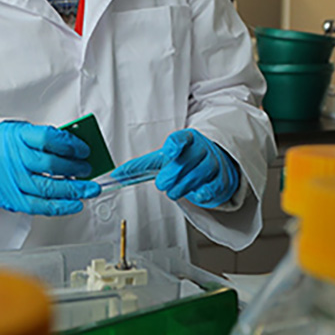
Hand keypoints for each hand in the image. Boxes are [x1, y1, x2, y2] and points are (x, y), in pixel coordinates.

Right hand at [0, 121, 100, 214]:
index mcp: (17, 137)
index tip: (83, 149)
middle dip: (76, 168)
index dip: (71, 144)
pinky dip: (61, 207)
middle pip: (51, 165)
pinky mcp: (13, 199)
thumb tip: (73, 146)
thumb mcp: (17, 132)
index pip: (49, 138)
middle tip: (88, 169)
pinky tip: (75, 204)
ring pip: (49, 188)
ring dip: (74, 190)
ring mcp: (14, 181)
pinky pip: (40, 206)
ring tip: (89, 189)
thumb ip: (42, 138)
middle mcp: (15, 159)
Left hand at [112, 130, 239, 207]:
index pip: (180, 138)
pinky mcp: (220, 180)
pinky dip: (198, 195)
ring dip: (179, 189)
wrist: (214, 164)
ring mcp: (213, 164)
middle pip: (182, 165)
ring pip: (193, 179)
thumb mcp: (163, 158)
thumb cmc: (183, 160)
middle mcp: (201, 149)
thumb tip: (114, 175)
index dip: (175, 144)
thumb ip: (139, 166)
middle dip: (169, 178)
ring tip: (174, 190)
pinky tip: (195, 192)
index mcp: (186, 139)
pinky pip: (208, 191)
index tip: (170, 150)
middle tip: (163, 182)